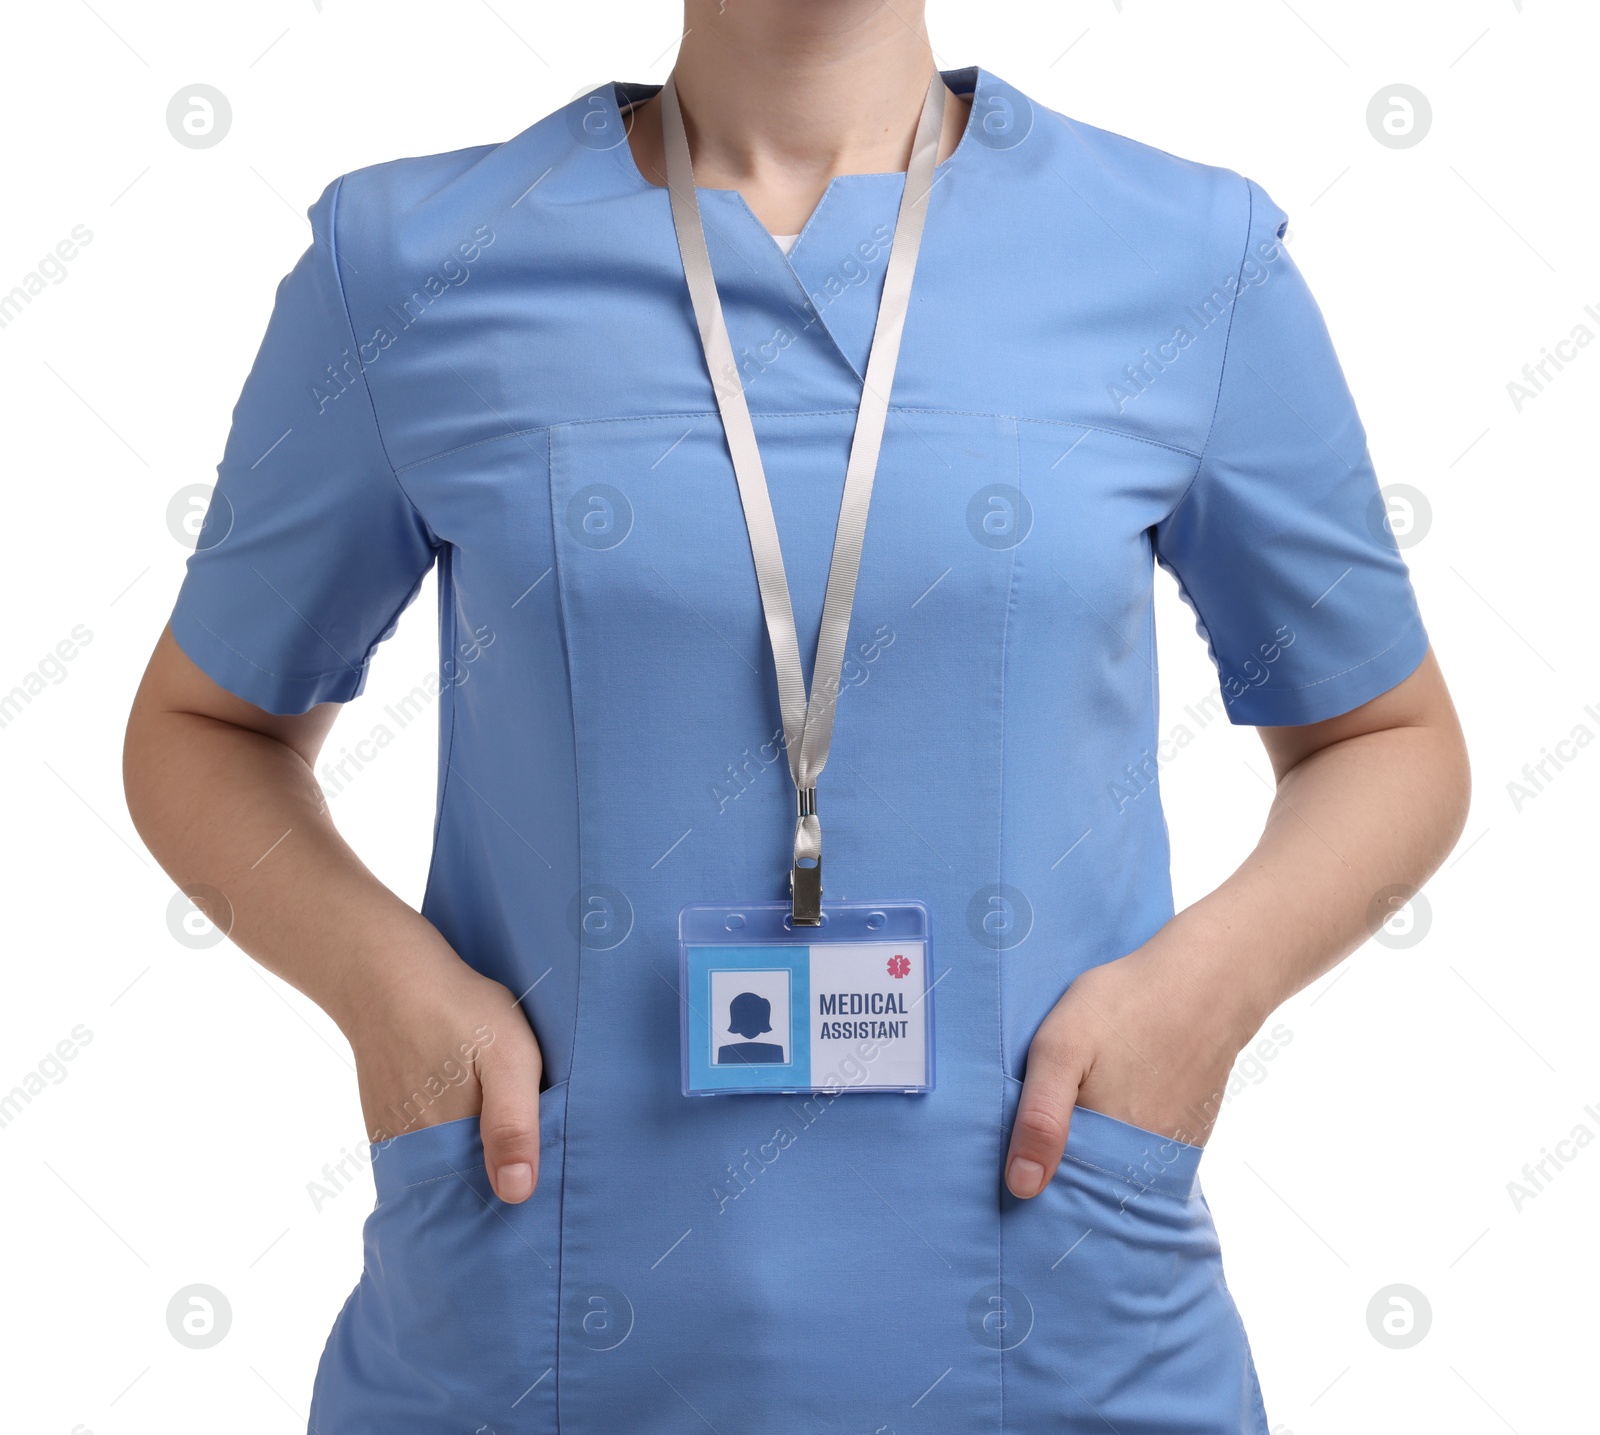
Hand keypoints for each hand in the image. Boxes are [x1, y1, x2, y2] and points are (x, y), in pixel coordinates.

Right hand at [347, 957, 544, 1203]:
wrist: (386, 975)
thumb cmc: (457, 1010)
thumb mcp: (508, 1057)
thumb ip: (513, 1125)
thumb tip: (516, 1194)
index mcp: (452, 1145)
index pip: (486, 1201)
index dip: (514, 1198)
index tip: (539, 1194)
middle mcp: (416, 1153)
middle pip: (463, 1190)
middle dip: (492, 1189)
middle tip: (526, 1164)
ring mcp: (396, 1139)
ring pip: (441, 1172)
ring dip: (469, 1170)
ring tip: (499, 1144)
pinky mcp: (385, 1122)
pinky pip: (419, 1154)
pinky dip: (442, 1150)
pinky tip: (463, 1123)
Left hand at [1003, 942, 1252, 1198]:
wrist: (1205, 983)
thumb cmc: (1125, 1006)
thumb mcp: (1060, 1048)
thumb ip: (1039, 1118)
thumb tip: (1022, 1188)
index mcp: (1108, 1149)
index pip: (1062, 1194)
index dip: (1037, 1181)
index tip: (1019, 1166)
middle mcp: (1146, 1162)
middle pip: (1093, 1187)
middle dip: (1066, 1173)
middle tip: (1055, 1123)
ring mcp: (1173, 1149)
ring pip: (1120, 1172)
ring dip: (1098, 1157)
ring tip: (1085, 1111)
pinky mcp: (1190, 1133)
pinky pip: (1147, 1154)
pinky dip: (1127, 1142)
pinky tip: (1117, 1104)